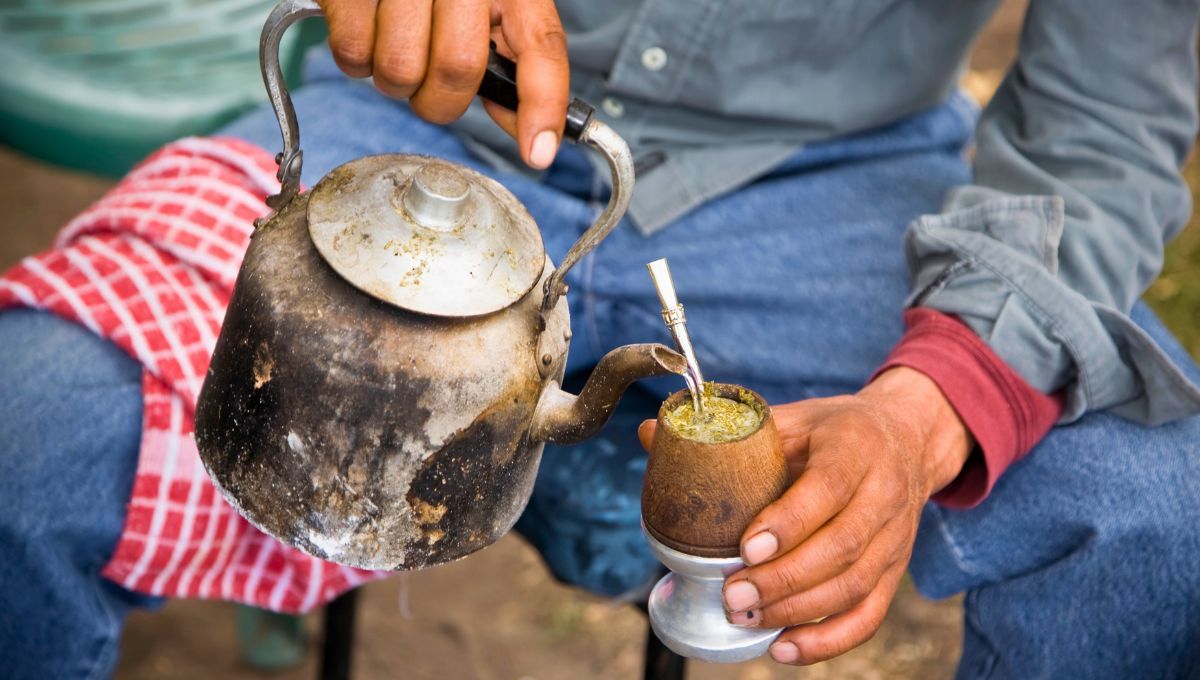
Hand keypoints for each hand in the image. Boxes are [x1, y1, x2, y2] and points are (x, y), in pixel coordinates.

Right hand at [319, 0, 568, 167]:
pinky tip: (368, 33)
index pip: (541, 46)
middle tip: (431, 85)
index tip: (538, 153)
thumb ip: (510, 64)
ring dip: (396, 83)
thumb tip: (524, 128)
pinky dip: (357, 63)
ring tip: (395, 49)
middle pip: (458, 70)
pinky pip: (354, 55)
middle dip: (442, 100)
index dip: (543, 105)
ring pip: (401, 71)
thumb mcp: (491, 9)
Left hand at [638, 367, 971, 664]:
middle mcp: (884, 493)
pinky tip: (783, 648)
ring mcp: (894, 538)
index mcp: (856, 446)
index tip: (745, 547)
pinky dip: (827, 641)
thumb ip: (728, 432)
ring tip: (746, 618)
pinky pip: (868, 616)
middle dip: (784, 578)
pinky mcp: (894, 571)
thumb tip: (646, 434)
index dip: (788, 522)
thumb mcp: (791, 418)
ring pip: (853, 586)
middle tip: (733, 595)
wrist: (907, 440)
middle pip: (842, 547)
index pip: (829, 488)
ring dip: (798, 611)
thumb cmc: (834, 431)